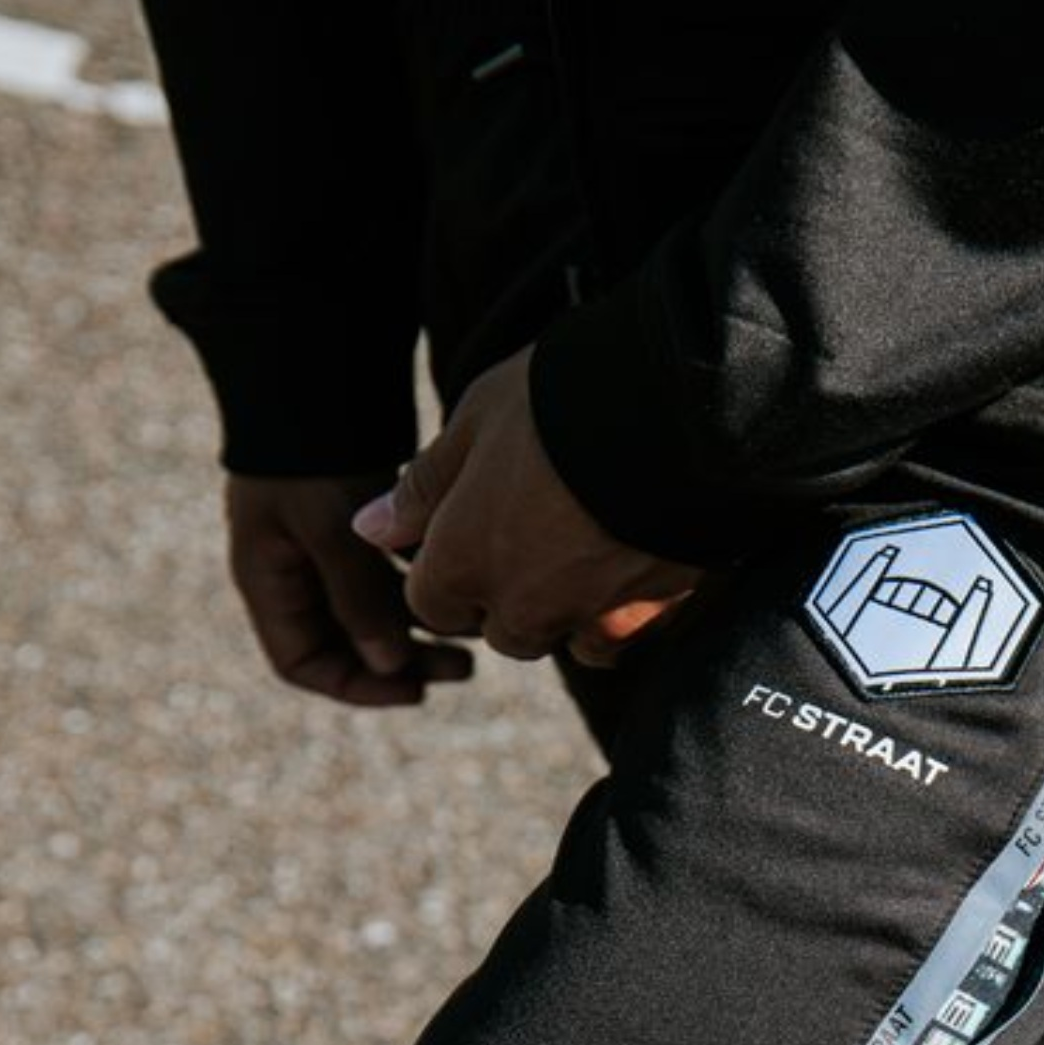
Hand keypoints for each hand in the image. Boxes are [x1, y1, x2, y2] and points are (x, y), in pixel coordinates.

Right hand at [225, 471, 474, 704]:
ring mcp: (326, 544)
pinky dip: (428, 582)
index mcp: (268, 579)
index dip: (356, 687)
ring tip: (480, 634)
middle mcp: (295, 569)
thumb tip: (390, 666)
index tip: (413, 690)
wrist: (316, 369)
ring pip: (379, 608)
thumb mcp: (327, 528)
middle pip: (349, 641)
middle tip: (466, 667)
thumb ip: (356, 598)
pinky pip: (395, 571)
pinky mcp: (359, 519)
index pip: (302, 662)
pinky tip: (472, 579)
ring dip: (425, 624)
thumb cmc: (311, 452)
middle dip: (406, 660)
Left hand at [351, 346, 705, 666]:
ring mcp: (585, 619)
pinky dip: (615, 619)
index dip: (449, 570)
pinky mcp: (647, 618)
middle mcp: (518, 606)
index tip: (477, 529)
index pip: (431, 604)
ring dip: (561, 611)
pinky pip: (616, 643)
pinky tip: (628, 567)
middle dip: (508, 595)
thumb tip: (369, 529)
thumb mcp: (477, 421)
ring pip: (559, 640)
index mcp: (461, 562)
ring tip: (588, 545)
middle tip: (539, 528)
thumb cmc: (560, 401)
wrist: (674, 412)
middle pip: (499, 630)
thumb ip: (424, 486)